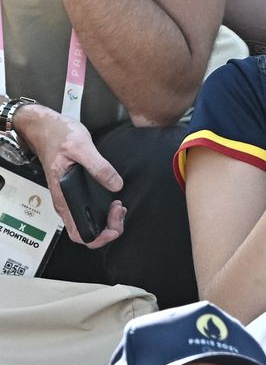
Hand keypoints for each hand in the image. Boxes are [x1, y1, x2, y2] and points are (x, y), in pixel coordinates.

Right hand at [15, 105, 124, 247]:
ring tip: (118, 205)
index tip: (114, 223)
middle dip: (109, 227)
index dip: (99, 236)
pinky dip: (104, 211)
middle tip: (120, 209)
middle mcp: (65, 202)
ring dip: (108, 220)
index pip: (78, 233)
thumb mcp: (82, 147)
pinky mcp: (75, 192)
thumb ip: (99, 166)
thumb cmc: (59, 136)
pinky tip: (114, 200)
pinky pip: (89, 211)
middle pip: (87, 231)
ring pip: (89, 222)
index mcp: (63, 196)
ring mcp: (70, 198)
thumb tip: (115, 185)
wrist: (45, 127)